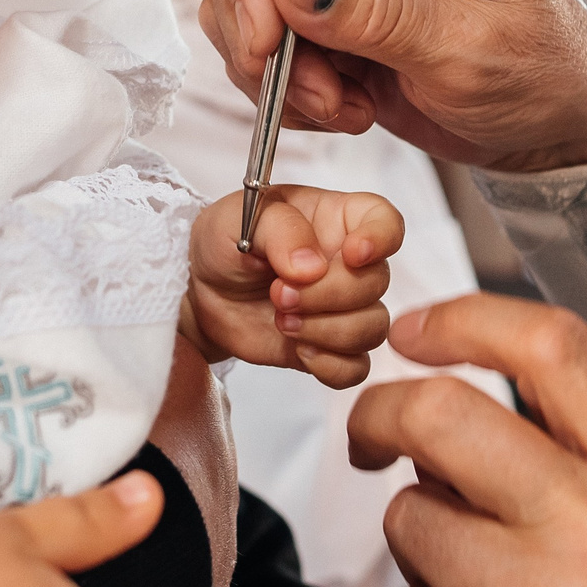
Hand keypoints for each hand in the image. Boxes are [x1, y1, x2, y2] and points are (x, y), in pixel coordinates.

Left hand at [181, 187, 401, 389]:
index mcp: (336, 220)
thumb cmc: (224, 243)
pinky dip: (330, 365)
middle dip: (327, 294)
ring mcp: (344, 308)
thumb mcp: (239, 219)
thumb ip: (280, 231)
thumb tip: (312, 267)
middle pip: (376, 282)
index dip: (381, 238)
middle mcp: (349, 264)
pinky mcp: (330, 347)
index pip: (385, 221)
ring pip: (373, 328)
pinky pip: (356, 367)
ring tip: (283, 321)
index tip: (353, 254)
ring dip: (327, 331)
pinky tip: (298, 350)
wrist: (201, 292)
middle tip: (279, 293)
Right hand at [196, 0, 586, 171]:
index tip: (268, 35)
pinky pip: (264, 43)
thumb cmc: (543, 72)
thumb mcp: (469, 50)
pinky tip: (342, 110)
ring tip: (341, 106)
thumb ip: (377, 9)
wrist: (561, 120)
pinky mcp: (329, 23)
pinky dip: (284, 89)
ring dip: (273, 66)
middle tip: (310, 87)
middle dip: (257, 22)